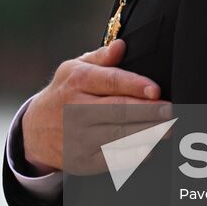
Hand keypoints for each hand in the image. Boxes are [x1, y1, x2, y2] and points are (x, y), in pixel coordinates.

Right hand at [22, 39, 167, 173]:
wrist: (35, 132)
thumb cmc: (64, 94)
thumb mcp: (73, 69)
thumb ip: (100, 58)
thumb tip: (121, 46)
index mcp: (77, 81)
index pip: (110, 82)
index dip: (135, 85)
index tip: (157, 90)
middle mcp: (75, 109)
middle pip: (118, 110)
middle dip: (148, 111)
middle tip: (171, 111)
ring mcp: (78, 137)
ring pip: (118, 136)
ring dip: (147, 133)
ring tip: (169, 128)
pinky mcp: (82, 160)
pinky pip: (112, 159)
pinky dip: (133, 155)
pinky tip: (149, 149)